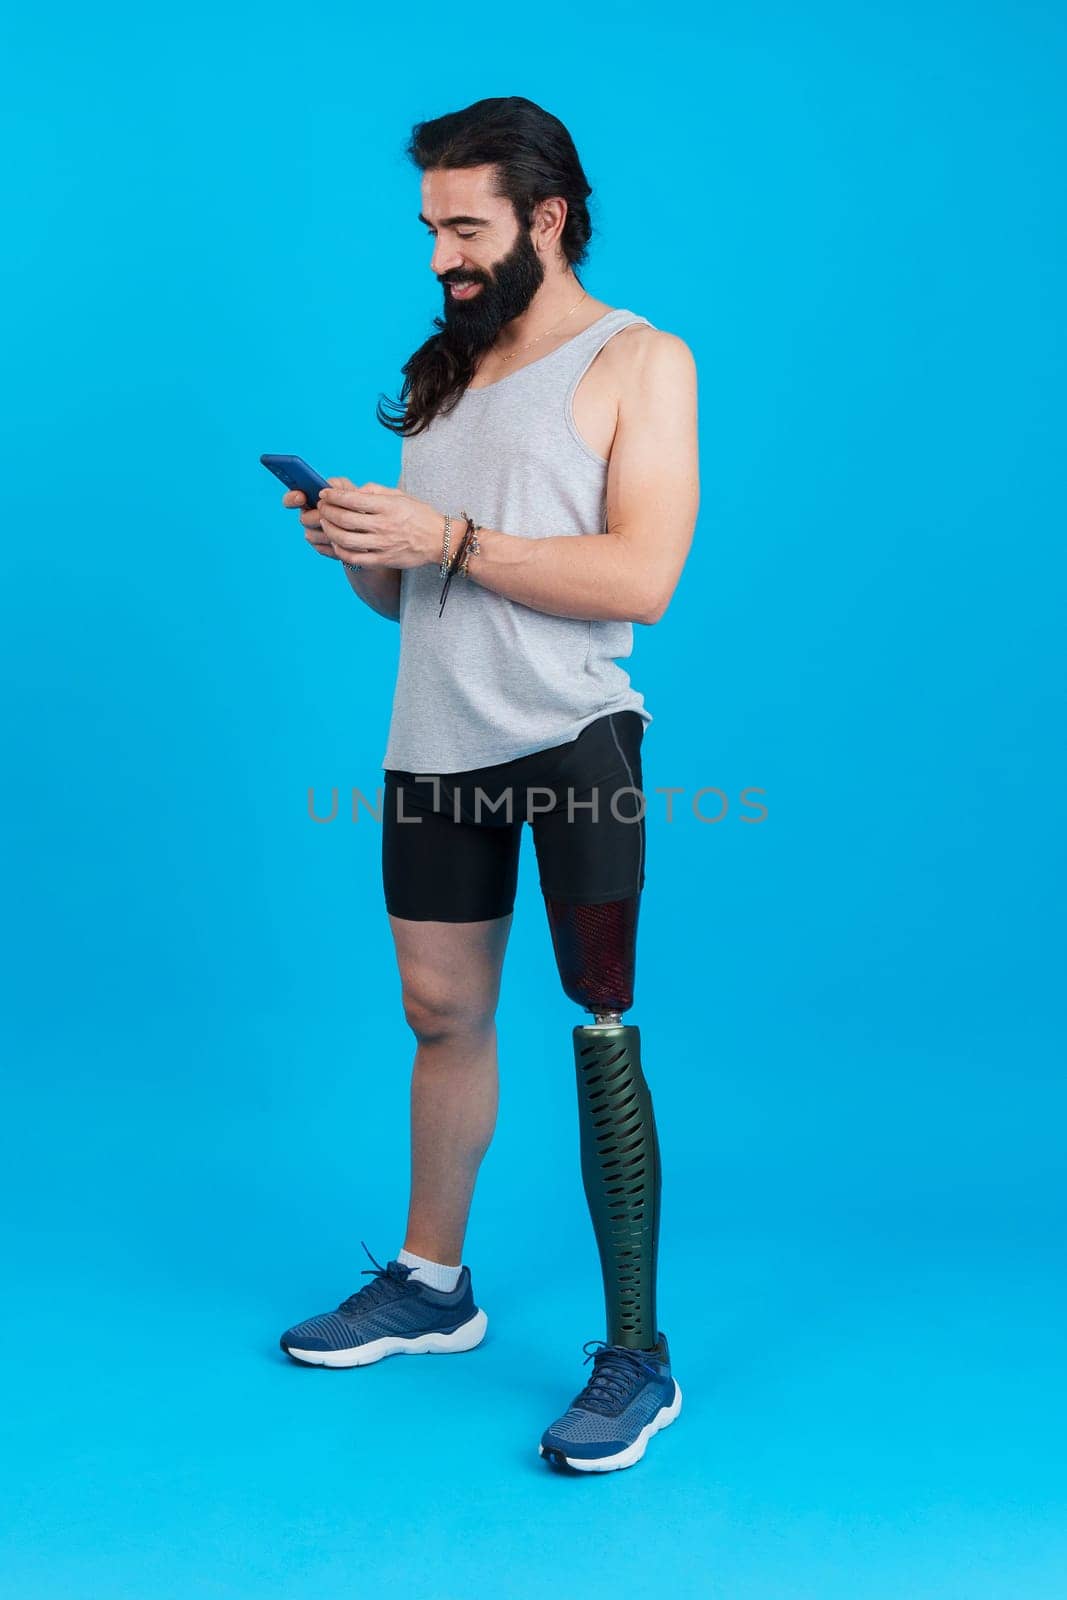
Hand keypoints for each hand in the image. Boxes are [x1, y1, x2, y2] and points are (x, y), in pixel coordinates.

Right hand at [282, 476, 353, 560]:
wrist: (366, 525)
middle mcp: (308, 516)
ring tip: (346, 528)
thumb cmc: (357, 503)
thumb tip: (328, 489)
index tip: (300, 496)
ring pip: (312, 535)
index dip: (291, 498)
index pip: (291, 499)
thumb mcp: (350, 490)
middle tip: (331, 514)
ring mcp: (313, 533)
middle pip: (304, 519)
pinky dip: (333, 543)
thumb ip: (338, 486)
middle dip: (318, 516)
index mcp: (310, 499)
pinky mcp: (321, 548)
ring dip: (328, 531)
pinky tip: (346, 539)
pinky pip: (321, 548)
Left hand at [316, 481, 443, 569]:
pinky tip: (336, 542)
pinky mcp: (383, 560)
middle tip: (321, 507)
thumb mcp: (400, 495)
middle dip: (326, 511)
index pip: (352, 499)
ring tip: (325, 523)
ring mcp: (383, 545)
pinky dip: (340, 550)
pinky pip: (354, 558)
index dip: (333, 496)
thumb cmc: (419, 515)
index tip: (324, 494)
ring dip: (329, 530)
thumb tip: (352, 492)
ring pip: (345, 539)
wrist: (440, 540)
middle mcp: (384, 525)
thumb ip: (375, 491)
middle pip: (344, 518)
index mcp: (388, 506)